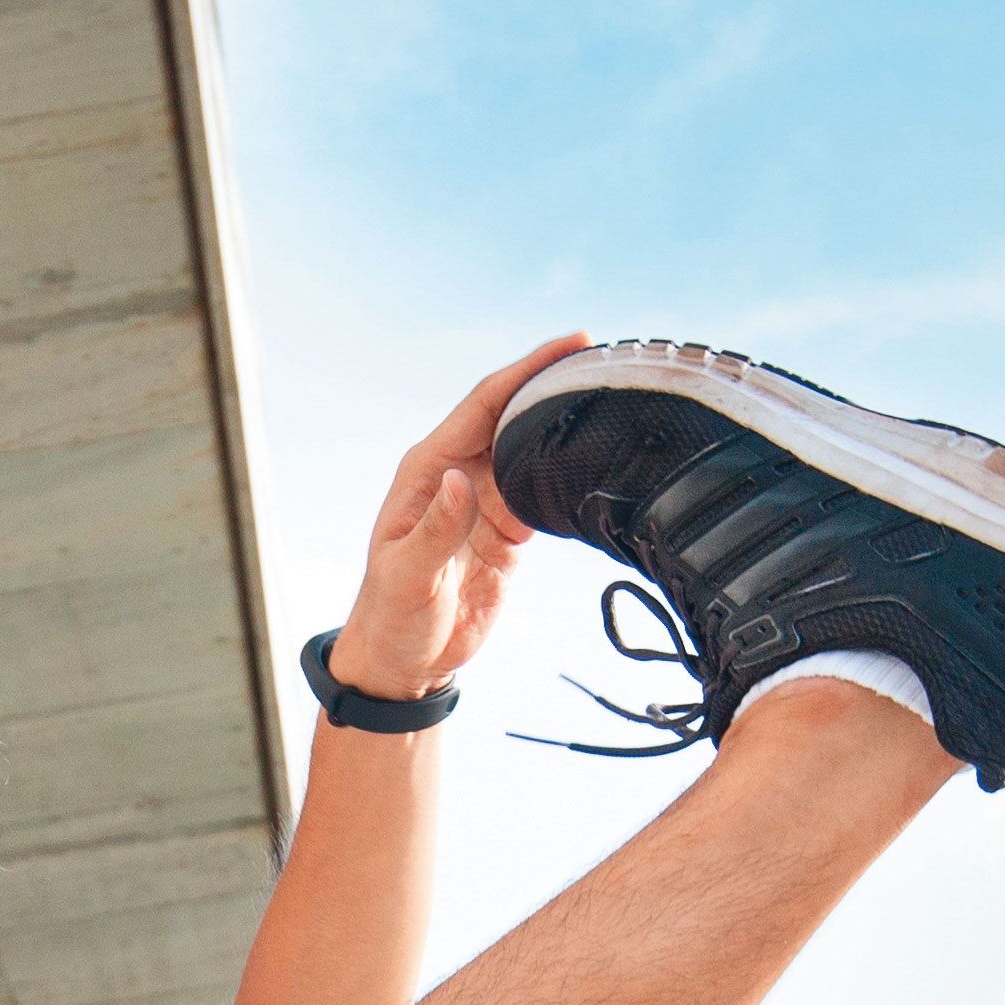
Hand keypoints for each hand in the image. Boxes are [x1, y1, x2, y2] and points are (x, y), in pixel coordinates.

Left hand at [329, 334, 583, 705]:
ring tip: (613, 397)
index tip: (572, 342)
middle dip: (556, 383)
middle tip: (608, 360)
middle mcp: (459, 475)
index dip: (527, 370)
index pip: (484, 404)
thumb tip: (462, 481)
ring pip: (531, 448)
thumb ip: (435, 529)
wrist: (403, 662)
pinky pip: (542, 490)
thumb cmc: (391, 616)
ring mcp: (486, 502)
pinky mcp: (508, 532)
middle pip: (513, 414)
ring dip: (566, 424)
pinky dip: (568, 473)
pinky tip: (598, 459)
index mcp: (429, 470)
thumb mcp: (408, 575)